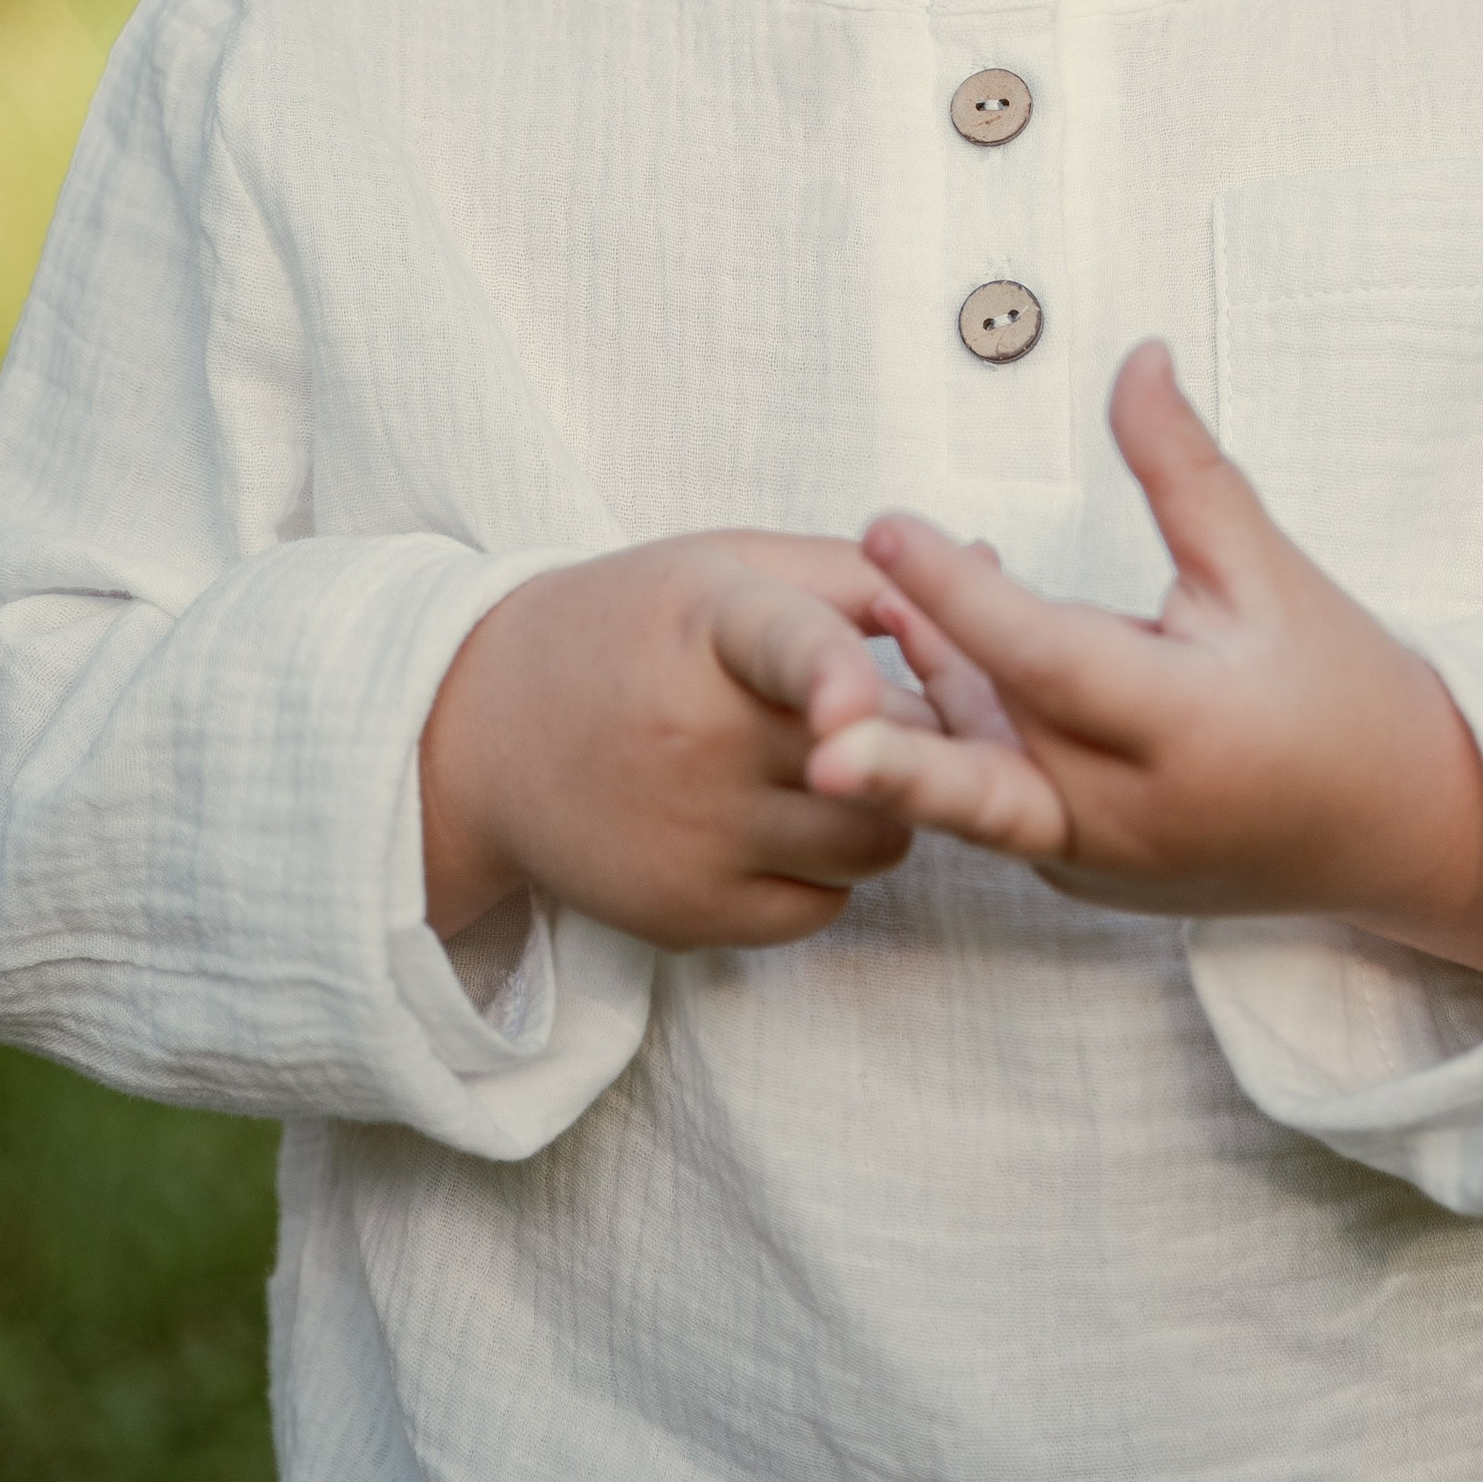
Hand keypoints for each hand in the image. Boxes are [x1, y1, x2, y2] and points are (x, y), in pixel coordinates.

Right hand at [421, 535, 933, 952]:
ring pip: (874, 843)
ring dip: (880, 807)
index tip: (854, 706)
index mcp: (707, 625)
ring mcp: (694, 838)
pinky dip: (825, 872)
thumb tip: (994, 565)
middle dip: (906, 735)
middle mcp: (697, 738)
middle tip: (873, 711)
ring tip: (820, 764)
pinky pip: (825, 908)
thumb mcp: (726, 567)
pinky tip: (773, 821)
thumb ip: (860, 572)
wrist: (488, 733)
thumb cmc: (630, 630)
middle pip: (879, 756)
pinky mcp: (691, 916)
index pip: (785, 648)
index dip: (831, 678)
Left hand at [805, 345, 1482, 971]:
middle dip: (900, 762)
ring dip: (913, 719)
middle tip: (817, 742)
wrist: (1397, 828)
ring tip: (850, 643)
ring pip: (980, 787)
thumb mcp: (1270, 570)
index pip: (1052, 658)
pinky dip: (958, 737)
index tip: (887, 528)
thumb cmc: (1341, 686)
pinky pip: (1000, 801)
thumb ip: (1185, 471)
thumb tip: (1138, 354)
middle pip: (996, 765)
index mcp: (1190, 729)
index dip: (965, 594)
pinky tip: (917, 654)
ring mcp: (1102, 860)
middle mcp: (1134, 814)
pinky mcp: (1081, 876)